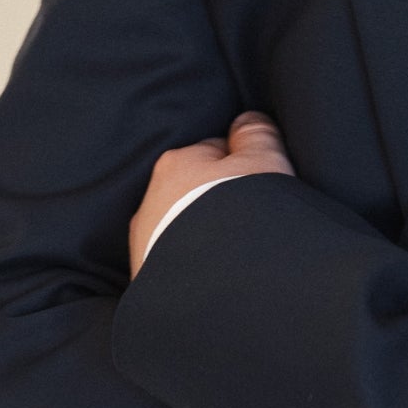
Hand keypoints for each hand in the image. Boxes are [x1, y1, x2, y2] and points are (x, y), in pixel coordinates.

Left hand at [129, 110, 295, 275]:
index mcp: (175, 163)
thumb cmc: (241, 215)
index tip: (261, 186)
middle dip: (216, 202)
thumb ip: (256, 135)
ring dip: (201, 235)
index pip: (215, 153)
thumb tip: (247, 121)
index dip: (242, 168)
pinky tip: (216, 272)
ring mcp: (144, 242)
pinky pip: (176, 261)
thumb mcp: (263, 164)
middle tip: (250, 221)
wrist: (214, 286)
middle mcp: (150, 199)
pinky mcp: (146, 278)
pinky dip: (193, 262)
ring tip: (233, 253)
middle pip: (193, 192)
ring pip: (180, 228)